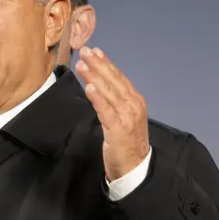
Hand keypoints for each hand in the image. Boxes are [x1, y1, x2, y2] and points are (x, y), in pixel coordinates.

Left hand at [75, 47, 150, 181]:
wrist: (135, 169)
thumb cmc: (127, 144)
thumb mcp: (125, 118)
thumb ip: (116, 102)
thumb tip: (100, 86)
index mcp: (136, 101)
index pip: (119, 78)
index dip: (106, 64)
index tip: (95, 51)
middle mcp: (133, 105)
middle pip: (113, 81)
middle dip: (98, 65)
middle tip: (84, 50)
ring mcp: (126, 116)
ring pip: (108, 92)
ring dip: (94, 77)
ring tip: (82, 64)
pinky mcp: (118, 129)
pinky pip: (106, 110)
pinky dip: (97, 98)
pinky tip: (89, 87)